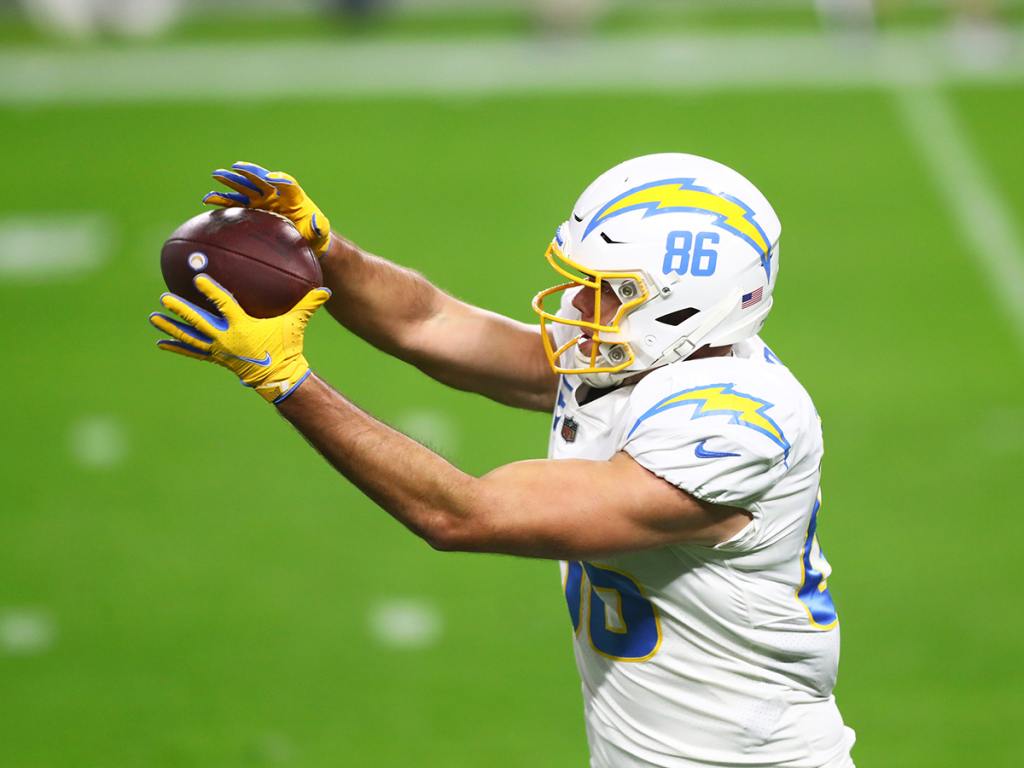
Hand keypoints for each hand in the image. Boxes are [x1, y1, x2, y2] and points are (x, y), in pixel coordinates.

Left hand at [149, 274, 330, 403]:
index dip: (210, 291)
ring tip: (155, 318)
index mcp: (242, 327)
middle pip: (198, 322)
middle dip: (180, 309)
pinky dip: (178, 347)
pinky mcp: (217, 358)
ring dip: (172, 327)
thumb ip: (307, 305)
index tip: (198, 279)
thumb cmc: (287, 348)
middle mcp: (226, 339)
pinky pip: (193, 352)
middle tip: (164, 297)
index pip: (223, 305)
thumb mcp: (295, 324)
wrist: (279, 377)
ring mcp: (219, 350)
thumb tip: (326, 290)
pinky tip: (162, 343)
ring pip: (190, 338)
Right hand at [203, 161, 331, 257]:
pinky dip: (223, 200)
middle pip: (262, 179)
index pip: (288, 184)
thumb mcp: (320, 233)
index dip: (281, 180)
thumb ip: (319, 228)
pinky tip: (208, 199)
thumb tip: (316, 221)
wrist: (303, 240)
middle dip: (250, 172)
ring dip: (232, 181)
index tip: (272, 179)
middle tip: (237, 167)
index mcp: (294, 197)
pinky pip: (235, 203)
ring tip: (217, 175)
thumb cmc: (314, 236)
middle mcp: (276, 194)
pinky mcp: (252, 209)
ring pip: (245, 187)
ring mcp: (262, 200)